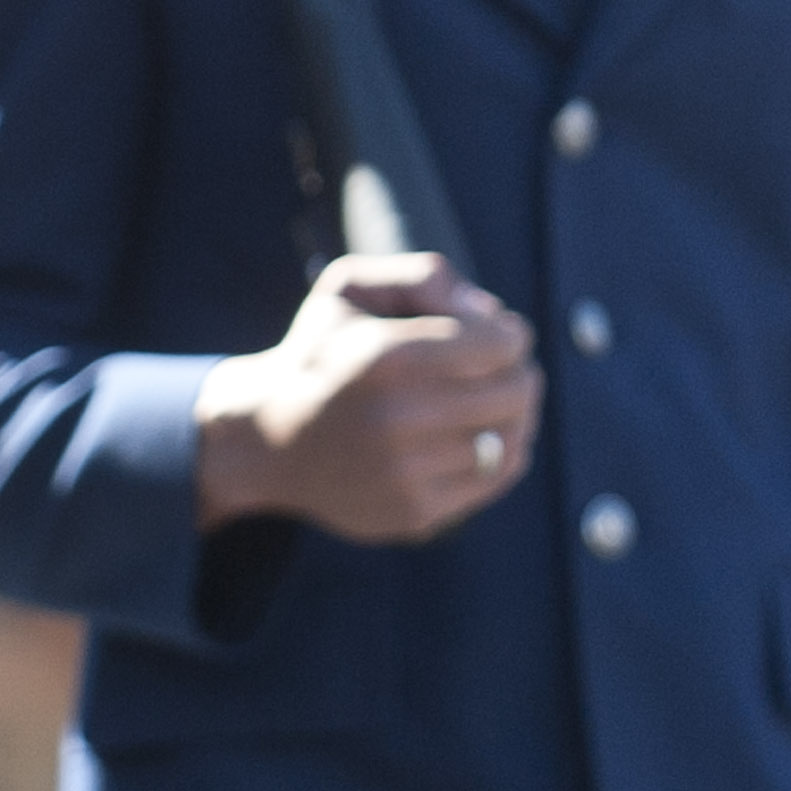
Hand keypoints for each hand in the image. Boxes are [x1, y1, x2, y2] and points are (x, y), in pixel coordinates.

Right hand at [194, 253, 540, 541]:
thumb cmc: (322, 352)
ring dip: (518, 413)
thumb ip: (423, 276)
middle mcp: (395, 418)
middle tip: (506, 367)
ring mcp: (405, 473)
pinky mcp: (414, 513)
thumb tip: (491, 312)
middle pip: (514, 391)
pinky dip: (503, 453)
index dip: (510, 333)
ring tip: (497, 399)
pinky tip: (485, 435)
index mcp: (384, 357)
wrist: (270, 441)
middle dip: (520, 371)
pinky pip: (494, 478)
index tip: (499, 333)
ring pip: (511, 438)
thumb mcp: (352, 287)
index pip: (499, 343)